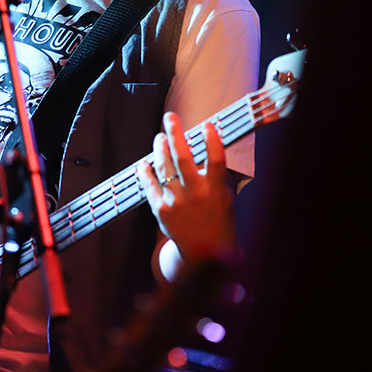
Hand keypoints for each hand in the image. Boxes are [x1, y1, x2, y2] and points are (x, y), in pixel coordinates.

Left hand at [137, 112, 234, 262]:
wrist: (203, 254)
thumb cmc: (218, 221)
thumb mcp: (226, 198)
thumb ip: (219, 176)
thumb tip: (213, 148)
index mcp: (215, 190)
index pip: (216, 160)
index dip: (212, 141)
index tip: (207, 125)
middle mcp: (195, 194)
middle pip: (183, 157)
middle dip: (175, 133)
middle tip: (170, 117)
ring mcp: (176, 201)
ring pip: (164, 167)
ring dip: (160, 148)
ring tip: (160, 137)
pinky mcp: (160, 209)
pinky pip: (149, 184)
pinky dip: (146, 171)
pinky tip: (145, 162)